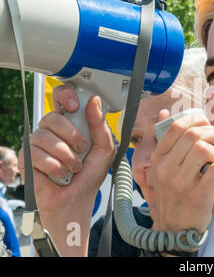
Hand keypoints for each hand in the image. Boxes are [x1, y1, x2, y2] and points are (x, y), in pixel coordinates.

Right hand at [18, 85, 114, 219]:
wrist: (77, 200)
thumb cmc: (90, 176)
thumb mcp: (105, 149)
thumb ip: (101, 126)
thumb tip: (95, 102)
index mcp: (70, 124)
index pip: (60, 98)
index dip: (65, 95)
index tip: (75, 106)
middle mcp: (51, 131)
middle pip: (51, 117)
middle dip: (71, 134)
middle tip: (81, 148)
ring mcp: (37, 145)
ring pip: (43, 136)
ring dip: (65, 155)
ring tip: (73, 167)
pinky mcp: (25, 159)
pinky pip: (35, 154)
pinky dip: (53, 166)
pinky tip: (60, 174)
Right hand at [148, 109, 213, 237]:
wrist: (173, 230)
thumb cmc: (172, 194)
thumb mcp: (162, 168)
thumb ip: (166, 141)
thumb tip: (164, 112)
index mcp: (158, 158)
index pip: (176, 126)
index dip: (196, 119)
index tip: (207, 124)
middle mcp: (166, 168)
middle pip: (193, 135)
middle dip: (213, 132)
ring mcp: (180, 183)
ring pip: (203, 149)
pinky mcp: (197, 195)